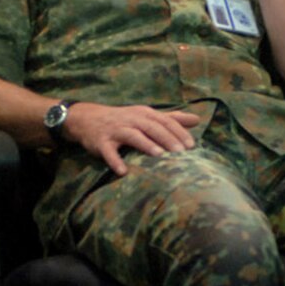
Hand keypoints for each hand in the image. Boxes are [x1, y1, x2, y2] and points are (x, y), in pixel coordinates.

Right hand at [64, 101, 200, 175]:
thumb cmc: (123, 120)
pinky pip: (108, 151)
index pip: (164, 121)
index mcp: (144, 114)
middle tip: (181, 153)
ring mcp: (115, 130)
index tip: (191, 146)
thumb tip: (197, 119)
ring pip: (133, 135)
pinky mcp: (101, 142)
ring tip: (159, 155)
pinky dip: (115, 161)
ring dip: (146, 145)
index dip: (178, 132)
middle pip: (152, 127)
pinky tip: (123, 171)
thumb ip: (171, 118)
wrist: (87, 118)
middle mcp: (131, 120)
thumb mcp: (146, 116)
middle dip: (167, 138)